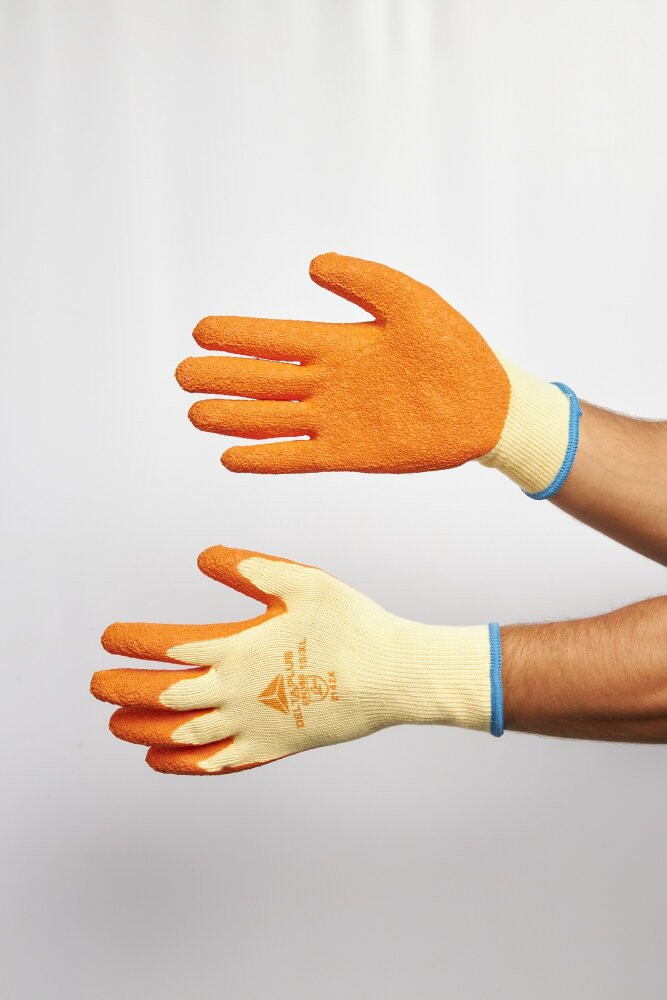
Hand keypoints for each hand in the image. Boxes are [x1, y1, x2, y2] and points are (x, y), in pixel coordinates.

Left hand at [91, 545, 497, 774]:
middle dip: (123, 689)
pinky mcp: (271, 748)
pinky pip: (215, 762)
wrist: (393, 676)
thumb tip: (202, 556)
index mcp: (239, 649)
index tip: (108, 637)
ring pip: (181, 735)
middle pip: (163, 697)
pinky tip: (160, 760)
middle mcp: (237, 694)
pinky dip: (181, 764)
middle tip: (97, 684)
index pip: (168, 646)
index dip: (132, 641)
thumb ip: (248, 567)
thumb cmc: (350, 624)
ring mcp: (253, 727)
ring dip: (142, 729)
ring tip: (116, 724)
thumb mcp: (301, 580)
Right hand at [176, 253, 578, 496]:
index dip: (239, 335)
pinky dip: (266, 457)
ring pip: (272, 419)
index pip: (276, 338)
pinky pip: (298, 456)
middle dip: (222, 376)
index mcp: (340, 342)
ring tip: (195, 414)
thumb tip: (312, 264)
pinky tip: (231, 457)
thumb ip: (363, 280)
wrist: (489, 404)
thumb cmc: (455, 348)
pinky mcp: (350, 453)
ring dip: (234, 418)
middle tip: (181, 373)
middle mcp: (330, 381)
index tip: (201, 330)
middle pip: (263, 379)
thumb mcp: (411, 299)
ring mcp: (337, 419)